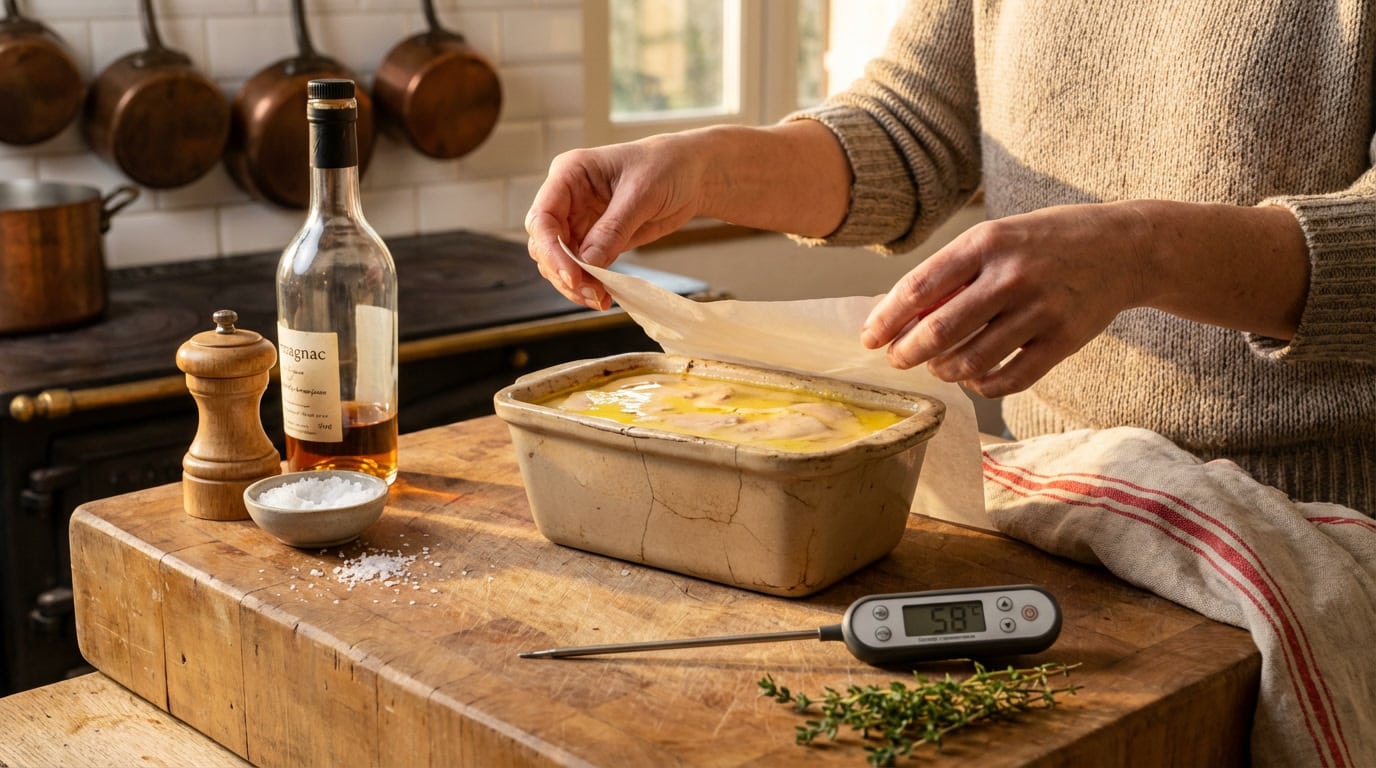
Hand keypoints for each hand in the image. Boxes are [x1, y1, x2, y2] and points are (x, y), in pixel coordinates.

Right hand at [525, 121, 852, 309]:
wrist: (708, 169)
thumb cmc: (679, 164)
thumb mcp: (647, 193)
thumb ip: (615, 227)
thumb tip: (591, 263)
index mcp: (571, 173)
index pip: (541, 220)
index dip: (552, 254)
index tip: (578, 279)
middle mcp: (570, 196)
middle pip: (545, 246)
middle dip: (563, 275)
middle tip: (593, 299)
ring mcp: (583, 219)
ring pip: (562, 262)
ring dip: (578, 285)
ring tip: (603, 300)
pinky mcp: (602, 238)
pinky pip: (586, 267)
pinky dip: (593, 284)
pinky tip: (610, 296)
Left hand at [861, 203, 1149, 397]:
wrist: (1124, 248)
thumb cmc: (1045, 242)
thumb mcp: (998, 236)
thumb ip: (953, 270)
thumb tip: (898, 311)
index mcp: (987, 243)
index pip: (920, 287)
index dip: (887, 319)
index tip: (869, 338)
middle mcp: (1012, 275)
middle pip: (940, 330)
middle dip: (907, 353)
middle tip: (898, 360)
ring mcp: (1041, 310)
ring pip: (972, 360)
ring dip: (944, 371)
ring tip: (938, 367)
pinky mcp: (1064, 341)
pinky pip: (1009, 379)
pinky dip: (982, 386)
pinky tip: (974, 379)